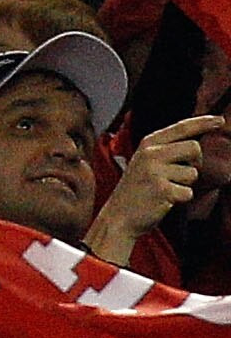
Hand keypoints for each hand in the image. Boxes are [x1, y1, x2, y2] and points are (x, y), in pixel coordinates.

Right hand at [92, 113, 227, 261]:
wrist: (118, 217)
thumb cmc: (137, 190)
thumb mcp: (145, 162)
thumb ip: (167, 150)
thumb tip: (196, 144)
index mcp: (147, 144)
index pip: (181, 127)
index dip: (203, 122)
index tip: (220, 120)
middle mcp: (151, 154)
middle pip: (194, 148)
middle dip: (195, 163)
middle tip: (179, 175)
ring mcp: (156, 171)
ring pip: (193, 173)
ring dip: (185, 184)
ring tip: (166, 189)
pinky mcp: (163, 190)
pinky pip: (188, 192)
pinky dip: (181, 199)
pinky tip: (165, 200)